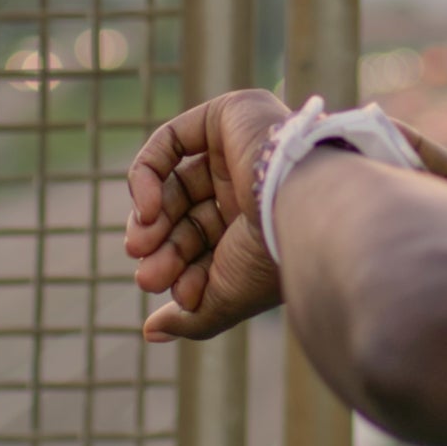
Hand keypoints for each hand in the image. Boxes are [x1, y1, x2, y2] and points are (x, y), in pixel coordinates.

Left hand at [125, 88, 289, 341]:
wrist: (304, 207)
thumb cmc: (271, 258)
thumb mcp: (225, 298)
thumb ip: (190, 318)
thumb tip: (150, 331)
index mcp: (262, 225)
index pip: (205, 246)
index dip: (184, 271)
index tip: (184, 296)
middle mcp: (252, 185)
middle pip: (185, 217)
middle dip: (161, 249)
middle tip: (147, 275)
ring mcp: (240, 147)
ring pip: (173, 184)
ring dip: (148, 220)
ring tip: (142, 246)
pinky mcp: (228, 114)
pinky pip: (170, 142)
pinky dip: (145, 177)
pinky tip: (147, 210)